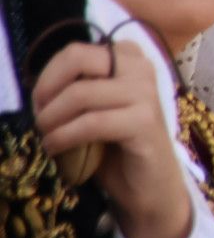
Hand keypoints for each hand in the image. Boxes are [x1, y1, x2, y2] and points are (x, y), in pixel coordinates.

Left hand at [32, 41, 193, 237]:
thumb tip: (40, 91)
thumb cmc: (118, 146)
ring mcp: (147, 94)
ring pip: (80, 93)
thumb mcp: (95, 109)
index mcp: (130, 59)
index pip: (76, 52)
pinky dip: (64, 136)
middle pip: (79, 59)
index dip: (49, 76)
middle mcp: (142, 68)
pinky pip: (91, 123)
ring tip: (48, 136)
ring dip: (51, 119)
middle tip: (41, 117)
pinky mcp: (145, 122)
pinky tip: (56, 148)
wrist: (149, 184)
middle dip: (48, 90)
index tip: (42, 103)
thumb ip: (78, 89)